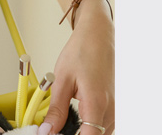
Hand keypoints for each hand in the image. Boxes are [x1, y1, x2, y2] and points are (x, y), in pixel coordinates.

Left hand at [37, 11, 113, 134]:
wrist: (98, 36)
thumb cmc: (81, 51)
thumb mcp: (62, 79)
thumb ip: (57, 109)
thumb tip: (47, 131)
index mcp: (97, 103)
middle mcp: (110, 111)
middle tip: (52, 129)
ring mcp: (114, 110)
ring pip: (98, 134)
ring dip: (81, 133)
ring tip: (59, 123)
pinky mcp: (112, 108)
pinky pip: (101, 126)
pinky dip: (88, 128)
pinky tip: (73, 120)